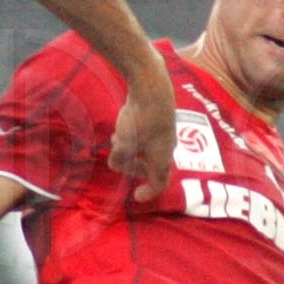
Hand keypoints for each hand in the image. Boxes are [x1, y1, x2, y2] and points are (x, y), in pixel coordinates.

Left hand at [107, 68, 176, 202]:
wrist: (152, 86)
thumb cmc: (140, 118)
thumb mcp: (124, 143)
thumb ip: (119, 158)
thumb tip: (115, 162)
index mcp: (162, 157)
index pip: (160, 183)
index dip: (149, 192)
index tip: (137, 197)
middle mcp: (167, 146)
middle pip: (153, 166)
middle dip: (134, 167)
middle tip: (119, 162)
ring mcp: (165, 131)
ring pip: (148, 149)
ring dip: (132, 151)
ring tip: (116, 142)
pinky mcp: (160, 117)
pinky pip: (148, 135)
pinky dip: (135, 138)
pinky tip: (121, 127)